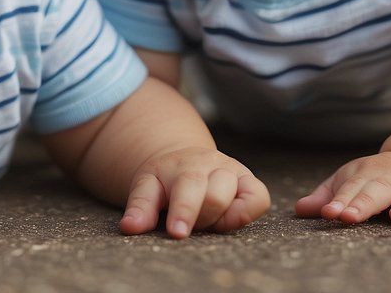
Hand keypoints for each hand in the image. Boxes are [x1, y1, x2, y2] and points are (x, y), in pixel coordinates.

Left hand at [120, 147, 269, 237]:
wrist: (184, 158)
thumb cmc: (165, 180)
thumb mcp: (147, 186)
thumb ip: (140, 206)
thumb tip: (130, 227)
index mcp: (184, 165)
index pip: (188, 187)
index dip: (184, 211)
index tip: (177, 233)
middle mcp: (212, 164)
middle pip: (215, 196)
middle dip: (201, 218)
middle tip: (186, 224)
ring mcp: (233, 171)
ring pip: (240, 196)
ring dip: (221, 216)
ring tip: (206, 219)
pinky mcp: (250, 182)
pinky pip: (260, 198)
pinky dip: (247, 212)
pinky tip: (229, 216)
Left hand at [294, 150, 390, 223]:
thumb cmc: (378, 180)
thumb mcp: (352, 184)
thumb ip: (327, 197)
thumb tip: (299, 209)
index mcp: (358, 175)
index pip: (345, 189)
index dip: (336, 201)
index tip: (326, 213)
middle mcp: (379, 178)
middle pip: (363, 190)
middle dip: (351, 203)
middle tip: (340, 216)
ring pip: (386, 193)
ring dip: (372, 203)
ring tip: (359, 216)